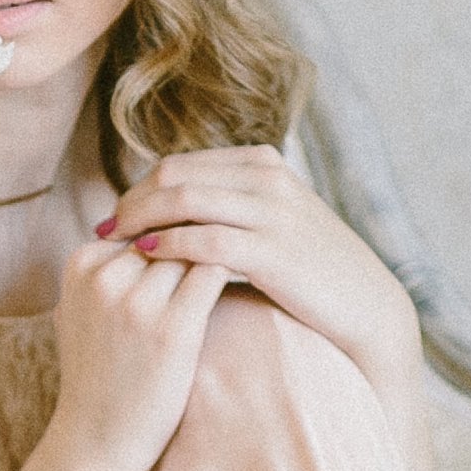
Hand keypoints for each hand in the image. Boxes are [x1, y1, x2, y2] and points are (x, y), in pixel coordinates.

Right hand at [47, 237, 227, 470]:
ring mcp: (137, 302)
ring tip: (212, 293)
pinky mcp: (173, 328)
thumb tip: (150, 226)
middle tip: (202, 279)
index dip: (165, 246)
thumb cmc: (98, 371)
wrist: (96, 437)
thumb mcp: (83, 308)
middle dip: (190, 249)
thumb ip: (109, 266)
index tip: (172, 274)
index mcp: (81, 263)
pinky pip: (213, 274)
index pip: (141, 224)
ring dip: (209, 263)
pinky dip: (227, 276)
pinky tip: (232, 294)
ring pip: (194, 247)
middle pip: (169, 232)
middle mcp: (105, 277)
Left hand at [101, 145, 417, 378]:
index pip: (180, 164)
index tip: (114, 216)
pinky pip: (205, 239)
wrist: (364, 305)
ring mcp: (272, 211)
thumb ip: (228, 207)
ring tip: (115, 244)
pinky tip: (146, 259)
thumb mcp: (271, 223)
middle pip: (174, 175)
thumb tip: (167, 208)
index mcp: (262, 164)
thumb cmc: (309, 272)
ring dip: (140, 220)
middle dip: (132, 202)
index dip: (139, 188)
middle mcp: (267, 178)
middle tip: (105, 231)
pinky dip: (168, 246)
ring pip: (184, 201)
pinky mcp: (273, 250)